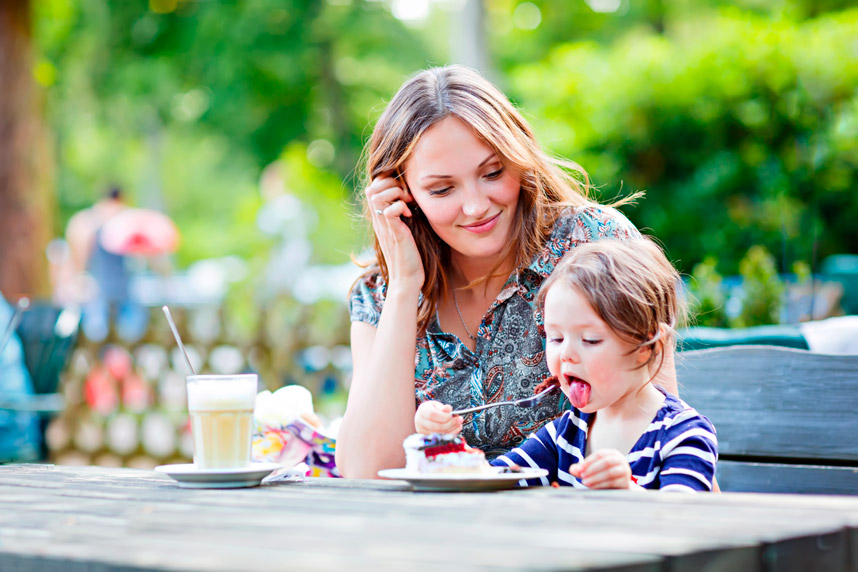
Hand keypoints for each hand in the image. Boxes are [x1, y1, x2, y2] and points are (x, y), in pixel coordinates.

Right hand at [365, 175, 423, 289]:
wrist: (406, 280)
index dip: (387, 183)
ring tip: (408, 203)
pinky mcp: (395, 234)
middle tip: (407, 196)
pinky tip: (410, 214)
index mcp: (380, 220)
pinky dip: (401, 206)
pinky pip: (391, 209)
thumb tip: (409, 203)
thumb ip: (401, 218)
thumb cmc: (409, 258)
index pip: (373, 189)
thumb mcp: (403, 232)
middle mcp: (379, 221)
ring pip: (377, 194)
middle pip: (372, 188)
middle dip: (391, 184)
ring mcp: (385, 227)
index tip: (404, 193)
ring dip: (395, 192)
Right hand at [414, 401, 462, 434]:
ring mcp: (422, 431)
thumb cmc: (432, 409)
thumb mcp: (437, 405)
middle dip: (450, 424)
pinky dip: (450, 434)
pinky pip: (440, 438)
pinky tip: (456, 429)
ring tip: (459, 424)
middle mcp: (420, 422)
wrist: (425, 416)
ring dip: (451, 429)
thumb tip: (448, 409)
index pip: (432, 414)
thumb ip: (442, 407)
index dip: (444, 416)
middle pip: (436, 426)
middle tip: (459, 419)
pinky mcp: (427, 438)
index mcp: (422, 410)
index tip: (452, 415)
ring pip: (439, 433)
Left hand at [569, 449, 634, 489]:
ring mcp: (625, 470)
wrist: (621, 487)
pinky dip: (601, 485)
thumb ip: (581, 469)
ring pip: (610, 472)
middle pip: (606, 462)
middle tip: (582, 476)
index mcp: (612, 453)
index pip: (600, 454)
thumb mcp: (592, 470)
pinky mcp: (626, 482)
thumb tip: (572, 470)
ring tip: (585, 482)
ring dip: (596, 478)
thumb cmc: (604, 475)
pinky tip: (593, 487)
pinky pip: (613, 482)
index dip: (588, 461)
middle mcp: (620, 460)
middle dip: (592, 469)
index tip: (578, 469)